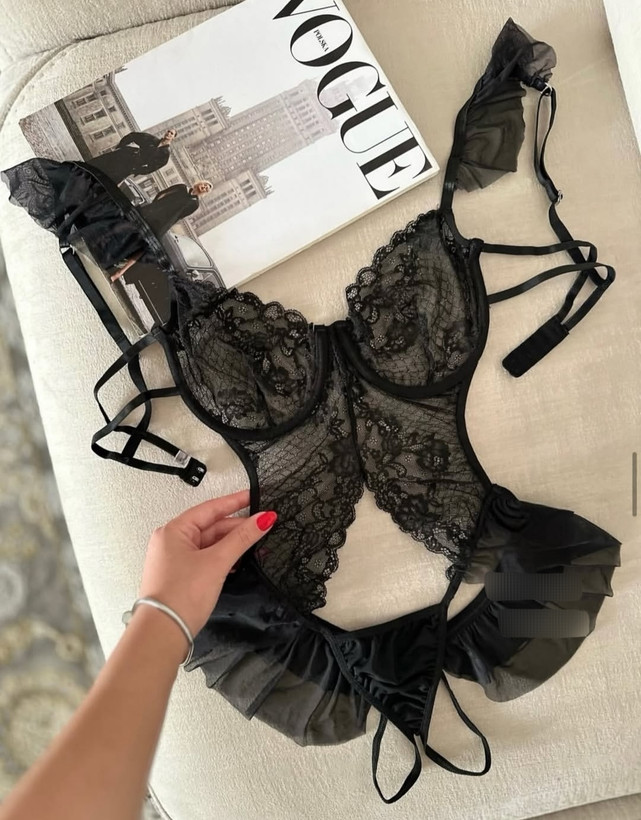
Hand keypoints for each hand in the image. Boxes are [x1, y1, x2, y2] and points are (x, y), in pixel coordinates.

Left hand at [137, 489, 275, 637]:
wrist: (162, 634)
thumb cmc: (181, 596)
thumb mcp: (216, 562)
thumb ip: (242, 538)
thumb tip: (264, 518)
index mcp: (173, 531)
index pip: (210, 508)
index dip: (235, 502)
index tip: (254, 496)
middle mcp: (171, 542)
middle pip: (211, 526)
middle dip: (237, 527)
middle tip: (263, 525)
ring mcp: (175, 560)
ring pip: (209, 544)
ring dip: (232, 544)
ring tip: (257, 543)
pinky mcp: (181, 576)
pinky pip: (205, 558)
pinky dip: (223, 558)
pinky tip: (239, 561)